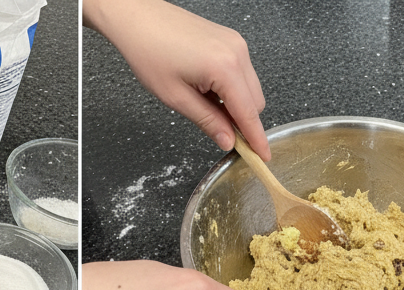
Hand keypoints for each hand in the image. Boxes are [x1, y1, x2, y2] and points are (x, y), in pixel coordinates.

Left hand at [84, 0, 269, 157]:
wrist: (139, 19)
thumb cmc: (151, 52)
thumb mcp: (177, 99)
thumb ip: (208, 122)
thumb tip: (227, 141)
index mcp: (225, 67)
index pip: (249, 113)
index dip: (256, 139)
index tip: (264, 157)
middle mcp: (237, 52)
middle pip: (256, 102)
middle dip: (243, 122)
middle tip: (221, 134)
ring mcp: (236, 44)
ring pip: (250, 89)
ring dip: (236, 105)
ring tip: (204, 104)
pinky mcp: (230, 41)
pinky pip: (241, 74)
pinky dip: (231, 90)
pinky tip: (207, 90)